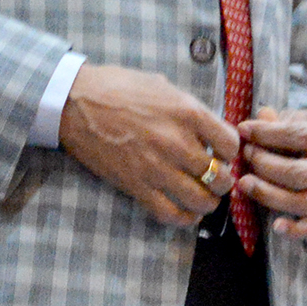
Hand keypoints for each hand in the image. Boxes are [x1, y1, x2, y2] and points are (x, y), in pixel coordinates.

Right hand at [61, 64, 242, 227]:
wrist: (76, 102)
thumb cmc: (119, 88)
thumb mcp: (164, 87)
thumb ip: (190, 110)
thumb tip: (209, 130)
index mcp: (188, 112)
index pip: (230, 144)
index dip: (230, 152)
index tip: (223, 154)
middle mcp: (177, 142)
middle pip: (220, 177)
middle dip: (223, 182)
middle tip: (217, 180)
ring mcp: (157, 167)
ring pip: (200, 200)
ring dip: (208, 203)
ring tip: (205, 198)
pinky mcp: (136, 186)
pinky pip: (170, 213)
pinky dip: (184, 218)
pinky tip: (186, 213)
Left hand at [237, 107, 306, 238]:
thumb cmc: (303, 128)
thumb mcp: (295, 116)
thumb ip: (278, 120)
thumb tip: (262, 117)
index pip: (298, 136)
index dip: (267, 133)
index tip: (243, 129)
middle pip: (298, 173)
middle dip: (265, 165)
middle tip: (246, 154)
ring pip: (300, 202)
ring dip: (268, 194)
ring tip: (244, 182)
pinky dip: (294, 230)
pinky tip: (276, 225)